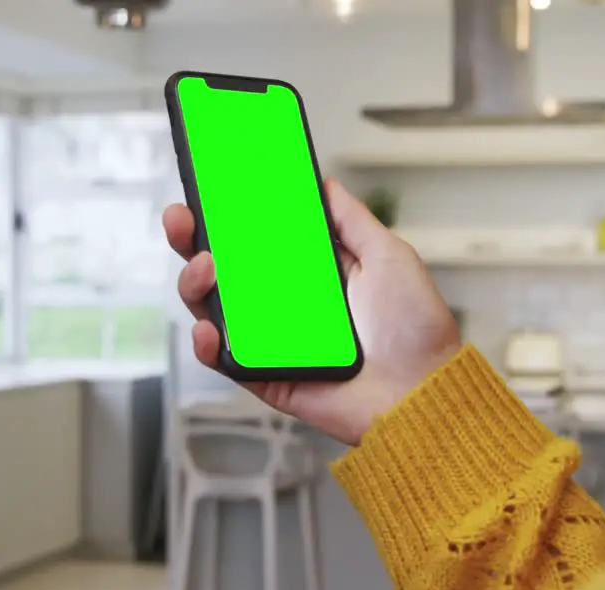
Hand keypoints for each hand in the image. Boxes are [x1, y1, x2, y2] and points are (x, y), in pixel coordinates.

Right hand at [164, 178, 461, 445]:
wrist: (423, 391)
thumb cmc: (414, 328)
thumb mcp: (388, 255)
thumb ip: (351, 219)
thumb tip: (322, 183)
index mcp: (308, 272)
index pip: (254, 237)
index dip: (226, 214)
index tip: (205, 185)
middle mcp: (283, 303)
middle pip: (221, 268)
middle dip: (191, 239)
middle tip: (181, 217)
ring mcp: (270, 340)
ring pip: (213, 308)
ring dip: (194, 284)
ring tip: (205, 268)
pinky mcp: (266, 377)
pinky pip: (224, 360)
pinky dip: (206, 344)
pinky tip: (207, 327)